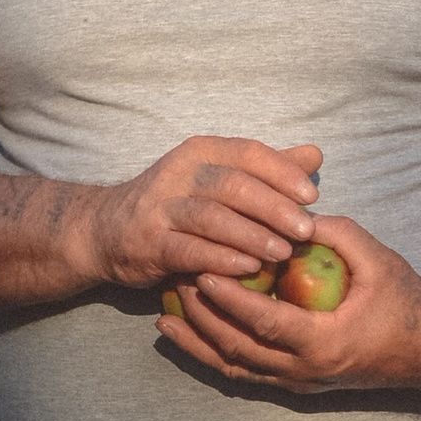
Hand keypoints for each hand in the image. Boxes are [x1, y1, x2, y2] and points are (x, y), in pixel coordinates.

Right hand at [86, 135, 323, 291]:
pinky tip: (248, 268)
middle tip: (306, 230)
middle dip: (274, 208)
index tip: (312, 196)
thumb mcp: (217, 179)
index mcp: (201, 152)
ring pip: (212, 217)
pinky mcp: (149, 243)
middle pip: (234, 185)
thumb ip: (265, 169)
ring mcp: (161, 208)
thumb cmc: (175, 205)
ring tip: (283, 252)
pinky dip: (220, 258)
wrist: (105, 230)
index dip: (282, 173)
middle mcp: (180, 174)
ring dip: (251, 235)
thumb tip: (314, 155)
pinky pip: (188, 250)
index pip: (248, 154)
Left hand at [158, 213, 420, 393]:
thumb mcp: (376, 260)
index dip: (229, 299)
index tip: (200, 272)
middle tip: (174, 284)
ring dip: (198, 344)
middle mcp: (306, 370)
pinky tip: (192, 337)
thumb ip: (334, 234)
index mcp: (325, 342)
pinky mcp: (296, 384)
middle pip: (237, 350)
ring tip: (164, 318)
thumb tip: (290, 212)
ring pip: (234, 369)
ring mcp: (299, 382)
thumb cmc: (406, 301)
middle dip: (201, 318)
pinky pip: (246, 374)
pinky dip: (215, 356)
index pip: (263, 322)